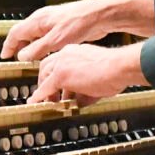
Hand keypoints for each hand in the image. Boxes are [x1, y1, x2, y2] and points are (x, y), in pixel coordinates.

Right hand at [1, 0, 154, 61]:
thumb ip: (37, 49)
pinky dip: (41, 46)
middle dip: (18, 46)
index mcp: (38, 20)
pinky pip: (45, 36)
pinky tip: (47, 54)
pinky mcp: (61, 26)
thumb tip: (22, 56)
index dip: (9, 45)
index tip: (4, 55)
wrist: (98, 16)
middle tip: (15, 58)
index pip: (15, 32)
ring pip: (35, 35)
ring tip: (29, 59)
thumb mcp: (56, 41)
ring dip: (30, 46)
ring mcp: (52, 22)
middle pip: (23, 33)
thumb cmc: (79, 23)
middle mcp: (43, 19)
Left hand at [28, 42, 144, 105]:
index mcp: (75, 51)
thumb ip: (85, 87)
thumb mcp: (96, 76)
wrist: (119, 67)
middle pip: (46, 67)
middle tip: (49, 95)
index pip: (58, 61)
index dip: (53, 74)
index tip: (55, 84)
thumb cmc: (115, 70)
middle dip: (45, 81)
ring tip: (47, 103)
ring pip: (44, 77)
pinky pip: (45, 89)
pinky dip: (39, 96)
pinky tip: (35, 103)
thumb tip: (79, 101)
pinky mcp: (61, 75)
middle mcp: (66, 54)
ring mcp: (62, 64)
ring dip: (43, 91)